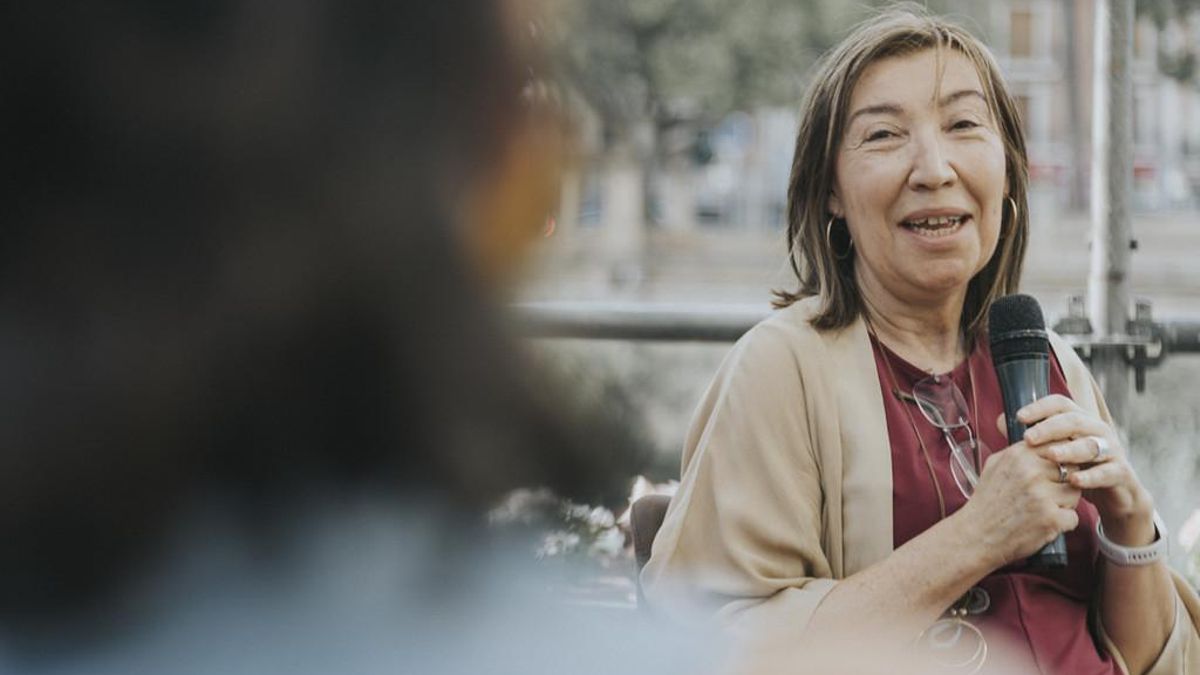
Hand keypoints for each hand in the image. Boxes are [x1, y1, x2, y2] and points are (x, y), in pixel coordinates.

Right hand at [958, 437, 1081, 567]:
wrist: (976, 534)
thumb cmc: (986, 501)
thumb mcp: (995, 465)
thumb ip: (1019, 450)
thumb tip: (1039, 438)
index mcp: (1020, 454)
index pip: (1059, 446)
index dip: (1060, 460)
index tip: (1054, 472)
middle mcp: (1032, 472)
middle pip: (1072, 470)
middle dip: (1063, 483)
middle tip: (1045, 495)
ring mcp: (1042, 496)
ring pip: (1075, 494)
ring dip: (1064, 504)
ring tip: (1043, 510)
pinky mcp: (1051, 519)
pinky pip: (1073, 518)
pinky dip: (1061, 524)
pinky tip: (1043, 524)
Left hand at [1014, 395, 1155, 545]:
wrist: (1114, 496)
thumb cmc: (1079, 468)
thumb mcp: (1054, 451)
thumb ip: (1032, 437)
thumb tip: (1001, 421)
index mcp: (1080, 421)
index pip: (1061, 404)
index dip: (1040, 407)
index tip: (1019, 417)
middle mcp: (1098, 430)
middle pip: (1074, 420)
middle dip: (1050, 428)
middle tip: (1028, 438)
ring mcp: (1112, 451)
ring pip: (1091, 445)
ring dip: (1070, 449)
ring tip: (1050, 455)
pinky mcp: (1121, 472)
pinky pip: (1107, 472)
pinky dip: (1091, 476)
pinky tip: (1074, 481)